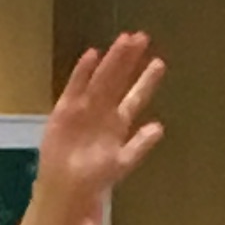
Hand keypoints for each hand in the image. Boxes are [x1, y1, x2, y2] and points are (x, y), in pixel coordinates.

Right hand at [32, 37, 167, 224]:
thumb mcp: (123, 163)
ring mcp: (84, 107)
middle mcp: (102, 111)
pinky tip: (92, 55)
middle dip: (129, 60)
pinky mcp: (65, 109)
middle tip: (142, 37)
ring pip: (100, 78)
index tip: (159, 63)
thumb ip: (140, 145)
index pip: (135, 97)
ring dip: (112, 60)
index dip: (146, 81)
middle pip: (118, 81)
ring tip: (124, 39)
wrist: (66, 187)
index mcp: (117, 123)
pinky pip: (75, 86)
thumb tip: (159, 128)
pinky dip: (82, 72)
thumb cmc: (94, 178)